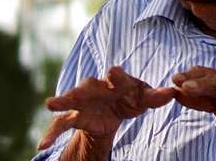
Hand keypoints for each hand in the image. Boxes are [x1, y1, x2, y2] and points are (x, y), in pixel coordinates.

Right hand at [37, 66, 175, 149]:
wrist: (114, 107)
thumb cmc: (131, 97)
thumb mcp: (144, 98)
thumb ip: (157, 96)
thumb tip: (174, 92)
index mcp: (116, 81)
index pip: (117, 76)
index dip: (116, 75)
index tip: (114, 71)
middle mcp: (96, 88)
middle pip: (88, 86)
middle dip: (82, 88)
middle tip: (76, 90)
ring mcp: (83, 101)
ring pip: (71, 100)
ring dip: (61, 101)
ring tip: (50, 104)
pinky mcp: (75, 116)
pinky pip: (60, 124)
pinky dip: (51, 133)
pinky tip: (42, 145)